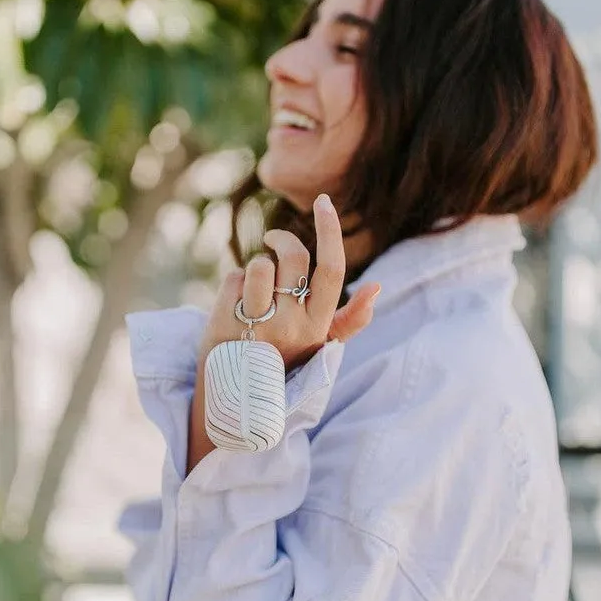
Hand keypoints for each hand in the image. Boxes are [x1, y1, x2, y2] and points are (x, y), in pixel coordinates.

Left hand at [198, 194, 380, 372]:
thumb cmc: (281, 364)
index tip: (324, 202)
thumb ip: (349, 320)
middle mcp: (291, 326)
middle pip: (293, 257)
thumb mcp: (318, 346)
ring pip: (259, 265)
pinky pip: (233, 278)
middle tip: (274, 240)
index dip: (329, 230)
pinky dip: (233, 285)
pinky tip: (234, 308)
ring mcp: (256, 325)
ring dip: (255, 268)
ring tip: (253, 291)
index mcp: (318, 326)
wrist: (234, 398)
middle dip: (282, 238)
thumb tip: (377, 288)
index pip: (331, 269)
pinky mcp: (224, 323)